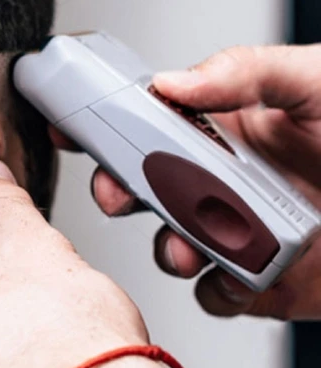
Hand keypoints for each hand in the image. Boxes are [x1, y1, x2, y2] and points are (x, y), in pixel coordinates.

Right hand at [62, 44, 320, 318]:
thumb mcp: (314, 80)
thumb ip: (240, 72)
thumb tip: (168, 83)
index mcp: (228, 130)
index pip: (150, 125)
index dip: (105, 127)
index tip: (71, 127)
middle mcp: (226, 183)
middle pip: (146, 189)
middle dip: (119, 191)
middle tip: (119, 191)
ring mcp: (243, 234)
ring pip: (173, 245)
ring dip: (168, 246)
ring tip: (189, 241)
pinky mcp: (268, 283)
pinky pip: (218, 294)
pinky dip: (215, 291)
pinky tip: (235, 274)